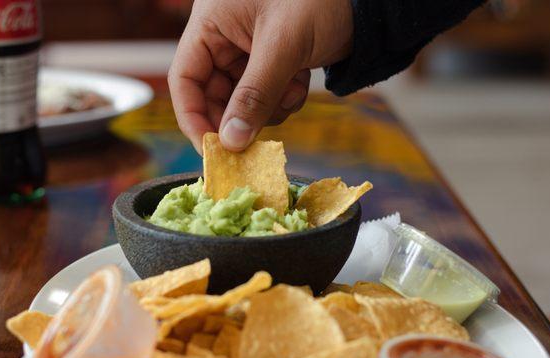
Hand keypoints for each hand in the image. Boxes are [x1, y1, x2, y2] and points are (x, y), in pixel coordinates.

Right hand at [169, 0, 352, 152]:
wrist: (364, 2)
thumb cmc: (319, 0)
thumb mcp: (283, 47)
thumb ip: (255, 95)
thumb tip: (231, 142)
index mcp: (212, 23)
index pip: (185, 78)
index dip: (192, 117)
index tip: (210, 150)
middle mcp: (224, 38)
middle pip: (213, 95)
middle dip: (239, 116)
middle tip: (255, 139)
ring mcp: (248, 53)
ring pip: (243, 102)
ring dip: (268, 108)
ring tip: (291, 88)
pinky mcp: (271, 64)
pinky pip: (266, 97)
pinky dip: (283, 99)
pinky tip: (300, 82)